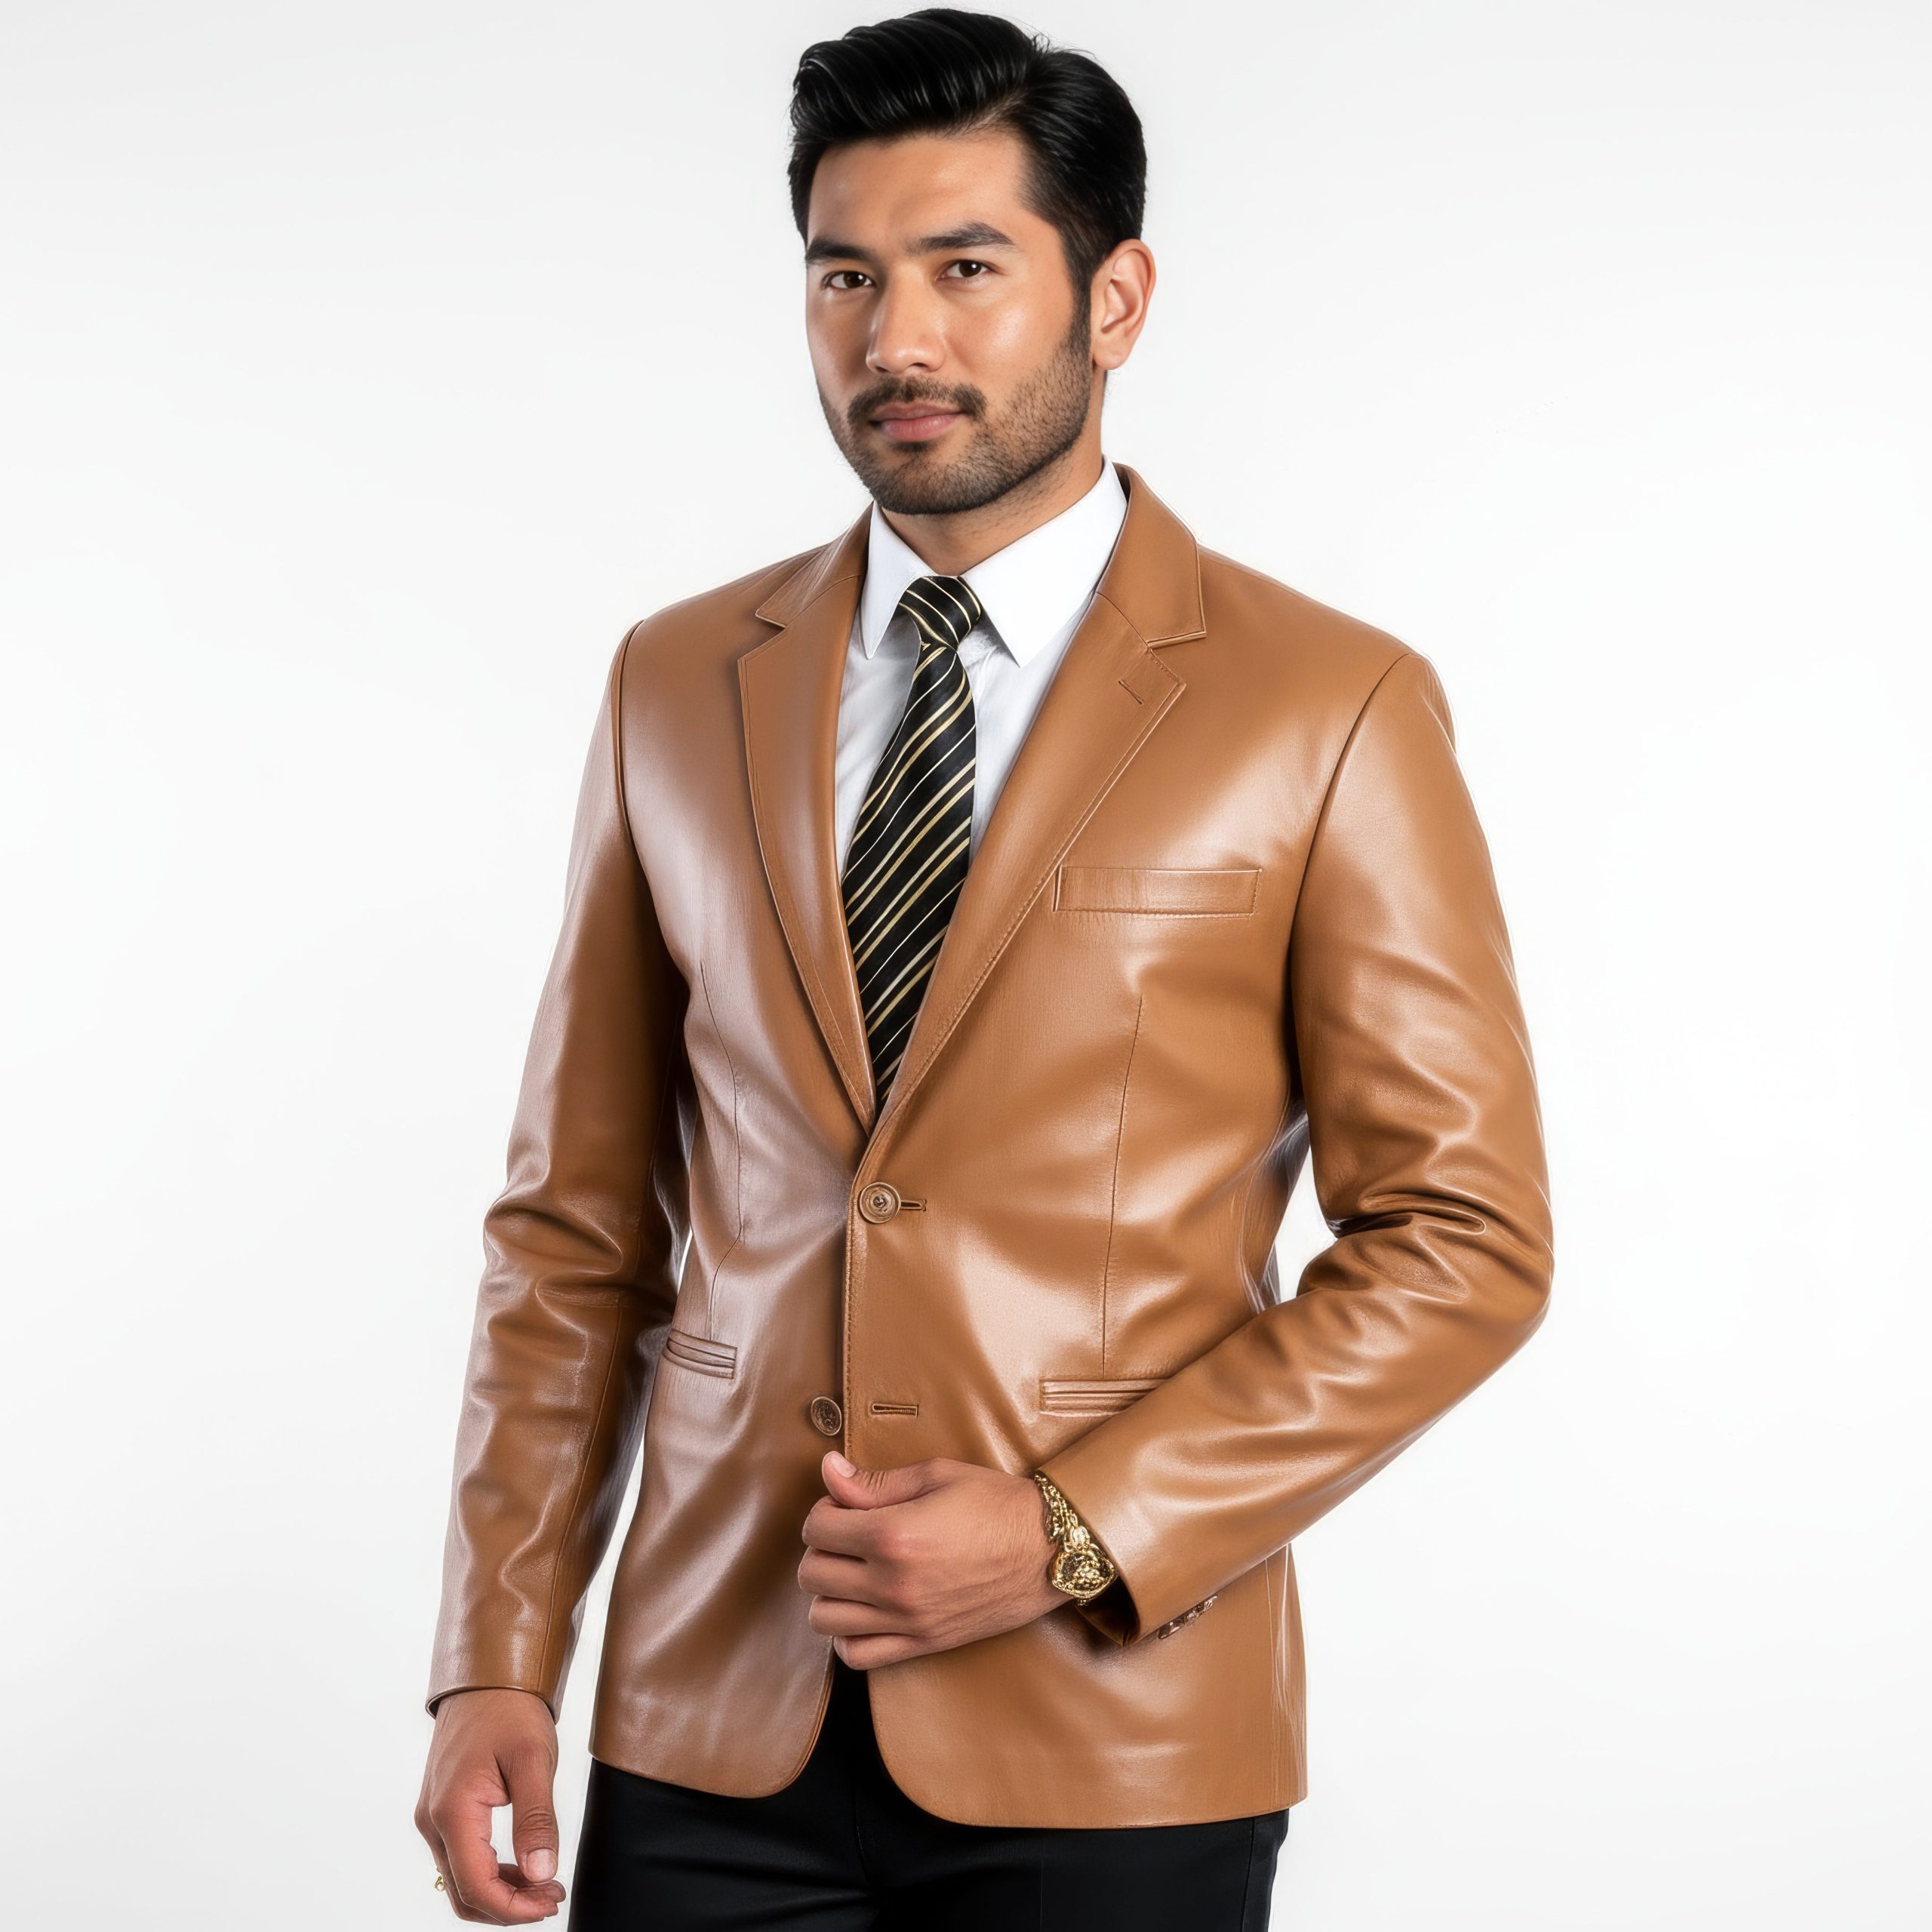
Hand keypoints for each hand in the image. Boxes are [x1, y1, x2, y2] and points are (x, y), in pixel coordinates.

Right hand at [416, 1688, 567, 1922]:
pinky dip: (490, 1871)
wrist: (487, 1677)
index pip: (476, 1887)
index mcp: (452, 1811)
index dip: (514, 1907)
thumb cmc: (510, 1710)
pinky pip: (462, 1857)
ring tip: (544, 1883)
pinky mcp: (442, 1809)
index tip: (551, 1901)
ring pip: (461, 1879)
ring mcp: (434, 1816)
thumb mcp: (533, 1760)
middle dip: (509, 1906)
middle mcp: (433, 1820)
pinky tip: (523, 1865)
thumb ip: (536, 1819)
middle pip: (464, 1892)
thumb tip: (540, 1872)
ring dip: (501, 1891)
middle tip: (552, 1897)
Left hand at [797, 1450, 1066, 1667]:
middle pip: (812, 1574)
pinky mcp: (923, 1644)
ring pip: (824, 1618)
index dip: (823, 1511)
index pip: (816, 1529)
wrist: (1048, 1549)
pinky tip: (864, 1610)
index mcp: (894, 1535)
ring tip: (854, 1572)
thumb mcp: (936, 1476)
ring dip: (829, 1592)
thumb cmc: (996, 1504)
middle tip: (847, 1535)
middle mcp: (894, 1584)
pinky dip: (847, 1636)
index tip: (843, 1506)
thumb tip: (828, 1469)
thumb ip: (876, 1481)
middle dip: (821, 1549)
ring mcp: (907, 1620)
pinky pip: (857, 1655)